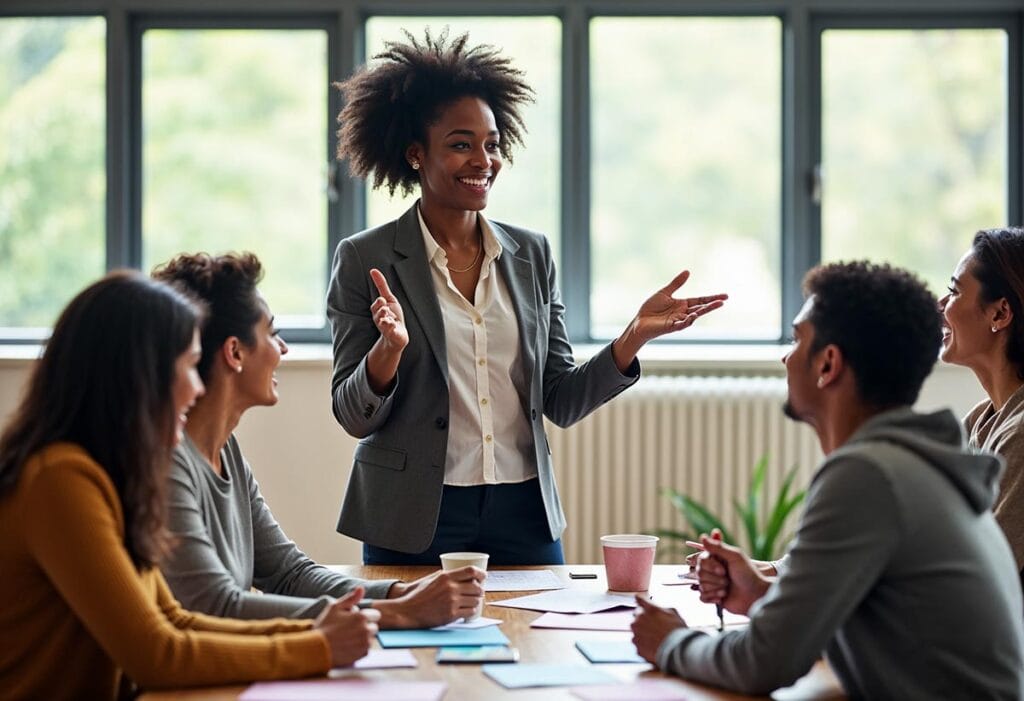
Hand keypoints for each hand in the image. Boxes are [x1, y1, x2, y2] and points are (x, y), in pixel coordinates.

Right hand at [312, 586, 379, 666]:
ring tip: (348, 638)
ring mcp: (365, 643)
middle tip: (349, 630)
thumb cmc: (325, 626)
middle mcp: (366, 630)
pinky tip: (348, 646)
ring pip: (371, 638)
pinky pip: (366, 649)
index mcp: (362, 617)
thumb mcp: (335, 607)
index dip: (366, 616)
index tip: (355, 620)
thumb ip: (351, 598)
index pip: (376, 615)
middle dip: (365, 627)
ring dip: (363, 638)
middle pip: (374, 627)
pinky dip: (360, 648)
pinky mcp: (363, 654)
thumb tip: (361, 589)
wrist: (316, 648)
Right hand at [369, 268, 407, 351]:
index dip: (378, 303)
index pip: (376, 306)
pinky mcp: (392, 334)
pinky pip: (390, 331)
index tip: (382, 300)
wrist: (397, 336)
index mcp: (379, 311)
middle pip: (377, 313)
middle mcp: (380, 319)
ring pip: (382, 323)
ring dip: (385, 319)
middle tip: (384, 307)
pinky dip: (391, 328)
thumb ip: (382, 286)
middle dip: (381, 310)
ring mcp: (385, 328)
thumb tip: (373, 270)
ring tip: (388, 316)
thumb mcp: (389, 299)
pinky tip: (393, 325)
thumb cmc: (393, 316)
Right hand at [377, 566, 485, 627]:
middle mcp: (450, 588)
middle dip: (480, 590)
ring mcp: (451, 602)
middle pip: (476, 587)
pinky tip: (468, 610)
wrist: (407, 612)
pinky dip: (471, 611)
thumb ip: (444, 575)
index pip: (470, 571)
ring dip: (476, 601)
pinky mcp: (451, 615)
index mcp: (445, 577)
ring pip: (475, 600)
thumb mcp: (430, 579)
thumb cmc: (417, 596)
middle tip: (478, 592)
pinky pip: (470, 612)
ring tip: (472, 602)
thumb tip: (457, 573)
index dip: (481, 573)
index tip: (484, 576)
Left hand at [612, 270, 726, 370]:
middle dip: (712, 305)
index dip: (712, 298)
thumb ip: (676, 283)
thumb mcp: (664, 293)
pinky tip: (693, 316)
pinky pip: (681, 324)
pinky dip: (687, 321)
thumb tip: (688, 271)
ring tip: (714, 306)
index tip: (725, 296)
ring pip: (694, 316)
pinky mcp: (670, 327)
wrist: (639, 321)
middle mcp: (683, 313)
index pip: (700, 300)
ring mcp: (678, 320)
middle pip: (700, 308)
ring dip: (703, 311)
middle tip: (723, 301)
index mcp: (682, 304)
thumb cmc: (651, 309)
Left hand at [631, 596, 686, 663]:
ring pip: (637, 631)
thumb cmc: (677, 631)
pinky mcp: (637, 646)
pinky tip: (654, 647)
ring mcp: (636, 634)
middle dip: (644, 619)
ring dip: (643, 632)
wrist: (676, 651)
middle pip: (637, 616)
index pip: (640, 600)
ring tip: (656, 639)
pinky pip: (639, 643)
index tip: (638, 599)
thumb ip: (662, 609)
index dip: (639, 599)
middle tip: (655, 626)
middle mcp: (639, 620)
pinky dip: (644, 645)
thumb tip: (659, 609)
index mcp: (649, 609)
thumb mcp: (674, 613)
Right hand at [695, 532, 770, 615]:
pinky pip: (702, 597)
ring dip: (716, 588)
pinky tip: (722, 597)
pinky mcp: (713, 597)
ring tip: (727, 589)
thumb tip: (702, 537)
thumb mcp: (735, 557)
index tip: (723, 570)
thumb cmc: (749, 574)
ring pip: (701, 586)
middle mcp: (712, 571)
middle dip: (714, 578)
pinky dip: (712, 597)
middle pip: (699, 573)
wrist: (756, 595)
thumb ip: (718, 547)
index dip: (710, 566)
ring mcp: (712, 584)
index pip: (701, 559)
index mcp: (717, 560)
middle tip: (727, 579)